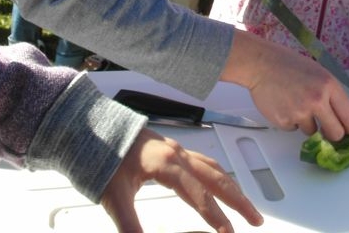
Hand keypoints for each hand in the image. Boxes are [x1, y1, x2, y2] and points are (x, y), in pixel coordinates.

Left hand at [100, 127, 262, 232]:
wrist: (93, 127)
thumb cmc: (102, 156)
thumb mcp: (114, 197)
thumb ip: (131, 226)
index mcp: (168, 164)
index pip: (200, 196)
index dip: (216, 218)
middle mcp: (177, 154)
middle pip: (217, 177)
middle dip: (238, 199)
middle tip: (255, 219)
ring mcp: (175, 149)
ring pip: (212, 166)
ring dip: (231, 184)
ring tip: (243, 202)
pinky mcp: (170, 148)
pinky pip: (203, 159)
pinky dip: (217, 172)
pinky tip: (216, 179)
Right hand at [222, 30, 348, 141]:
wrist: (262, 64)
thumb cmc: (290, 65)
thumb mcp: (318, 73)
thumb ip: (331, 94)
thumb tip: (341, 117)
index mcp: (329, 85)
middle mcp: (317, 100)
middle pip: (335, 133)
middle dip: (333, 135)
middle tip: (327, 131)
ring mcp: (300, 112)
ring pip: (312, 132)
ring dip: (307, 124)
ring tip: (296, 103)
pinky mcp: (284, 121)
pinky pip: (294, 129)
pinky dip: (291, 121)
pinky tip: (284, 104)